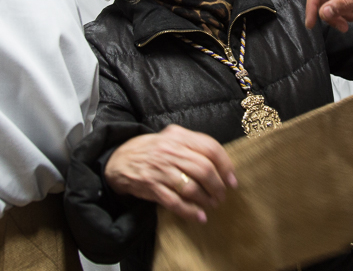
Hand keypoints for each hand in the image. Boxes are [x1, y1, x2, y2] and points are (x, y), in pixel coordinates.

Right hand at [104, 124, 237, 222]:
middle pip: (204, 169)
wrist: (120, 160)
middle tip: (222, 196)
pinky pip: (175, 202)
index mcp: (179, 136)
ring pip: (192, 187)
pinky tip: (199, 217)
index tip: (232, 180)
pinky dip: (190, 211)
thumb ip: (193, 145)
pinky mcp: (152, 187)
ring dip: (206, 200)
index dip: (225, 166)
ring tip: (212, 205)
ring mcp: (161, 169)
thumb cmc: (152, 150)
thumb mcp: (172, 138)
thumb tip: (221, 163)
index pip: (210, 148)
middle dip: (217, 186)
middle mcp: (171, 151)